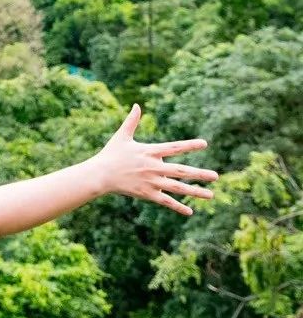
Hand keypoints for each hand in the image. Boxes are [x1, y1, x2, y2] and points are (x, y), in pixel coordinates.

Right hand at [92, 104, 218, 215]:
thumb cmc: (111, 154)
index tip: (204, 144)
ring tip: (211, 195)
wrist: (100, 175)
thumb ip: (132, 121)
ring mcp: (151, 182)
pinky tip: (190, 212)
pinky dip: (178, 207)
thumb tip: (136, 105)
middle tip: (216, 176)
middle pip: (181, 171)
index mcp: (149, 151)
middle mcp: (153, 167)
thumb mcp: (122, 136)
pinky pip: (165, 201)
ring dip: (195, 191)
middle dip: (199, 174)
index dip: (189, 145)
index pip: (174, 148)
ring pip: (177, 188)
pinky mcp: (147, 194)